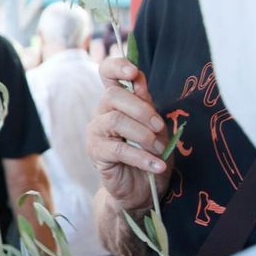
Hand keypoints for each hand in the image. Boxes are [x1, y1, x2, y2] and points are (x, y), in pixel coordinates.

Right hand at [86, 55, 171, 212]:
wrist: (143, 189)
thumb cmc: (150, 154)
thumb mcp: (157, 126)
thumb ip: (147, 104)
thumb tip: (139, 80)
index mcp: (117, 101)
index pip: (107, 73)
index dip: (117, 67)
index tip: (133, 72)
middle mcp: (102, 112)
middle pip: (113, 96)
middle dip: (142, 110)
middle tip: (159, 127)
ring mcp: (96, 132)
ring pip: (116, 121)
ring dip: (144, 135)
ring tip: (158, 149)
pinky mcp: (97, 153)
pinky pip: (118, 149)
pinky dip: (142, 157)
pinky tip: (156, 165)